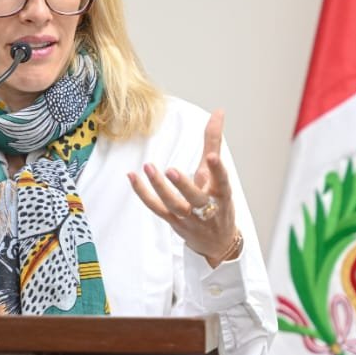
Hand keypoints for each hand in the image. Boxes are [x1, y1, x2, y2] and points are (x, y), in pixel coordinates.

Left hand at [127, 109, 241, 266]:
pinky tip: (133, 177)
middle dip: (184, 186)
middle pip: (195, 199)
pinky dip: (143, 194)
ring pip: (173, 205)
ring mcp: (189, 218)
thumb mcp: (219, 173)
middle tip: (171, 171)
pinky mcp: (173, 222)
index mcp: (222, 194)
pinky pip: (156, 208)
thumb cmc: (219, 202)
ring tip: (149, 168)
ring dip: (160, 188)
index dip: (218, 170)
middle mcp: (206, 209)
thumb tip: (218, 111)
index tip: (212, 157)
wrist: (218, 243)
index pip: (222, 181)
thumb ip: (214, 142)